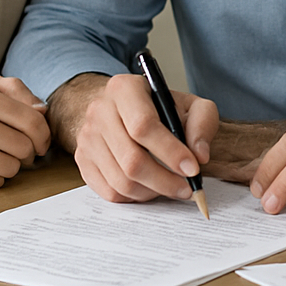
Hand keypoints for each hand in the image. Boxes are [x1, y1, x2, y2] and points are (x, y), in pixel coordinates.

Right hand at [48, 71, 217, 203]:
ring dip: (152, 191)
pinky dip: (135, 197)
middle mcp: (100, 111)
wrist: (121, 108)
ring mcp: (87, 138)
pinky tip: (151, 188)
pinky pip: (110, 192)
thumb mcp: (189, 104)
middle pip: (131, 159)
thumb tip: (199, 155)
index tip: (192, 168)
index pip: (144, 126)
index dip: (170, 152)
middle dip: (164, 180)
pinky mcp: (83, 161)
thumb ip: (202, 123)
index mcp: (124, 89)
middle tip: (187, 188)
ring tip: (172, 187)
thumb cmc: (159, 108)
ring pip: (121, 181)